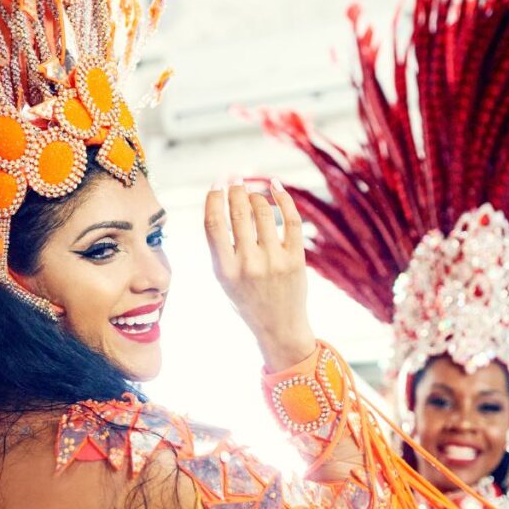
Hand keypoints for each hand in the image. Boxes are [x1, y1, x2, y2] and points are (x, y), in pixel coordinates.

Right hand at [204, 180, 315, 370]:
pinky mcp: (296, 259)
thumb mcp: (224, 280)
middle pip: (238, 213)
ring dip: (255, 195)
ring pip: (262, 212)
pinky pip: (290, 220)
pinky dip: (283, 198)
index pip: (213, 224)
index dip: (213, 198)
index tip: (216, 184)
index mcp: (225, 270)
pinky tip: (275, 186)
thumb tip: (222, 205)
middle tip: (234, 179)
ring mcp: (274, 261)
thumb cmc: (247, 301)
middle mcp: (248, 264)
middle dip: (235, 190)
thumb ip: (220, 248)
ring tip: (252, 193)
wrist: (279, 328)